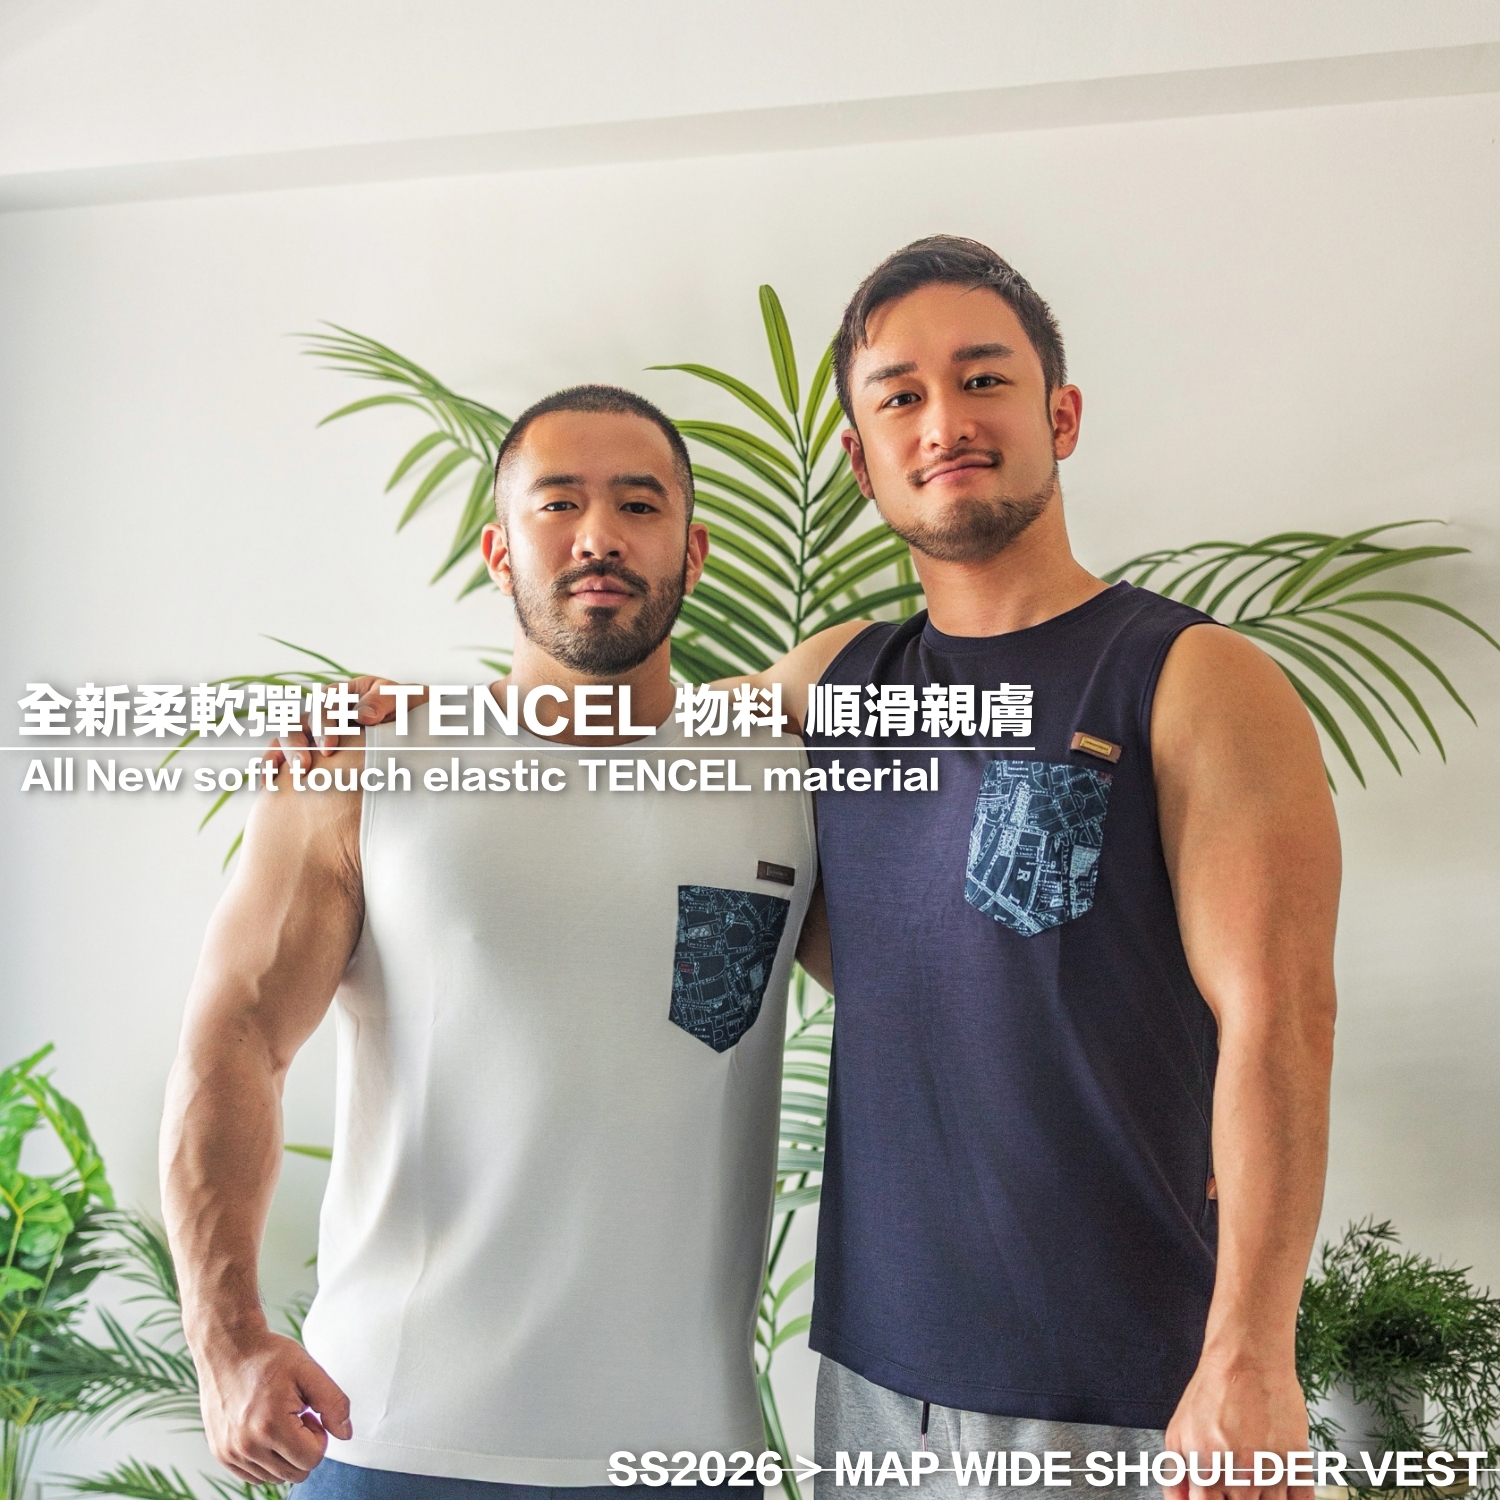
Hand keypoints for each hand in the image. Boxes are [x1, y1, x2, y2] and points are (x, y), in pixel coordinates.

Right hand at [197, 1325, 352, 1485]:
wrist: (228, 1348)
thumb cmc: (269, 1356)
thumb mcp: (309, 1370)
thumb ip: (334, 1403)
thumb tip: (345, 1434)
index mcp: (271, 1426)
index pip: (312, 1459)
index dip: (318, 1436)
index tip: (308, 1413)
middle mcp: (246, 1446)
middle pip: (295, 1473)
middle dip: (303, 1447)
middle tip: (295, 1416)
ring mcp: (230, 1453)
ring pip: (275, 1477)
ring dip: (284, 1454)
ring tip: (278, 1420)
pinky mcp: (220, 1454)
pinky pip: (254, 1476)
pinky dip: (266, 1460)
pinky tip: (264, 1430)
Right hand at [267, 676, 422, 770]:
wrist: (423, 737)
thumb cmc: (415, 714)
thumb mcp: (408, 700)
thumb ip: (385, 701)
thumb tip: (361, 716)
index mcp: (347, 694)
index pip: (326, 701)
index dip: (324, 722)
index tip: (330, 746)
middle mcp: (327, 712)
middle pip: (302, 720)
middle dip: (302, 741)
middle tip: (312, 764)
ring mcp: (316, 733)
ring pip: (288, 736)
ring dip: (287, 753)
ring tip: (298, 773)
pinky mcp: (311, 755)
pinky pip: (282, 757)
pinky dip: (272, 766)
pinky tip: (269, 784)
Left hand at [1162, 1353, 1310, 1499]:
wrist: (1247, 1361)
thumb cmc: (1211, 1393)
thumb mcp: (1178, 1431)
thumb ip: (1175, 1475)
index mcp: (1207, 1472)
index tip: (1217, 1497)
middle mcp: (1241, 1477)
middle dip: (1235, 1499)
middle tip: (1235, 1484)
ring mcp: (1273, 1472)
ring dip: (1262, 1498)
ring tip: (1254, 1476)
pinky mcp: (1299, 1463)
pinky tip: (1280, 1489)